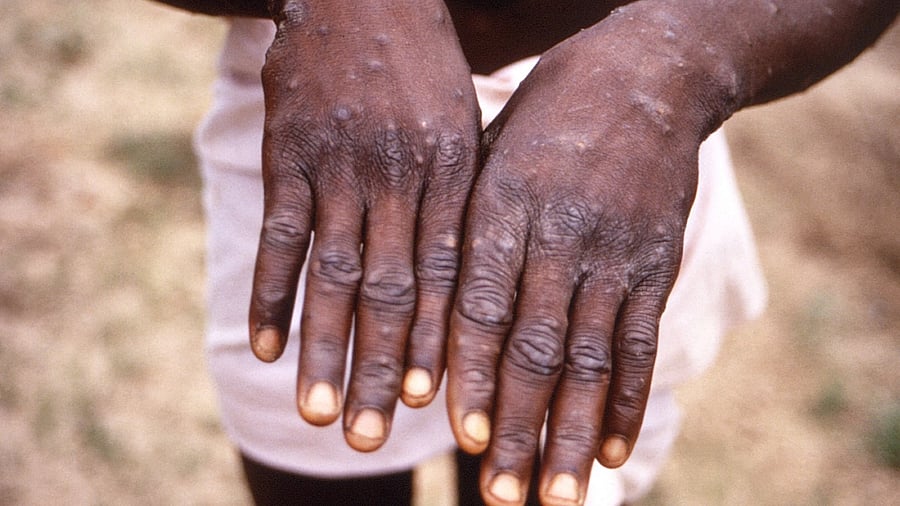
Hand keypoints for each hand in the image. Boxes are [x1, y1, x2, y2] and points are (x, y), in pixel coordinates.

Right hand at [249, 0, 479, 450]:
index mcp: (452, 173)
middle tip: (375, 436)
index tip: (436, 406)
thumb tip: (467, 287)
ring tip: (320, 413)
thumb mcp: (464, 126)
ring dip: (323, 348)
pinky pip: (280, 235)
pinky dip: (270, 294)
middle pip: (391, 290)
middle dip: (384, 367)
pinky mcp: (288, 153)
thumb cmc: (424, 70)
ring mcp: (339, 166)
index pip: (449, 275)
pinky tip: (263, 347)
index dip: (441, 343)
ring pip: (333, 274)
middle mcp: (398, 176)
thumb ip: (462, 202)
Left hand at [447, 12, 725, 503]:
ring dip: (571, 433)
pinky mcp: (655, 262)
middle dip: (517, 426)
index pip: (480, 304)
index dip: (470, 373)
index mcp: (503, 204)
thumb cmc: (548, 116)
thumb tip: (431, 315)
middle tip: (500, 494)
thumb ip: (467, 228)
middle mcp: (559, 234)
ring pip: (590, 358)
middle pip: (534, 347)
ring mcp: (613, 252)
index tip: (460, 435)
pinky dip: (626, 400)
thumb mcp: (491, 151)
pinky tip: (611, 449)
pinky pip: (641, 341)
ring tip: (556, 495)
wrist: (647, 74)